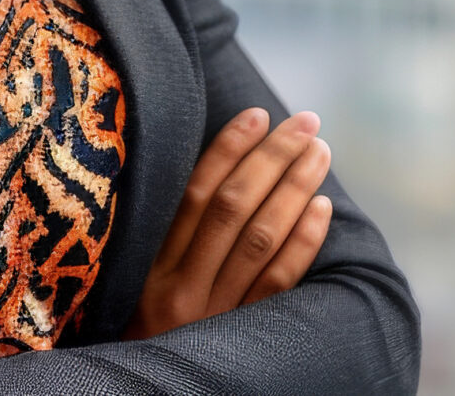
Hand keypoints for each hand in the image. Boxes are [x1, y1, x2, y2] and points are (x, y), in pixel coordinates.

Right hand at [122, 107, 334, 339]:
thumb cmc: (139, 334)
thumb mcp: (133, 287)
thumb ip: (163, 239)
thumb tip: (209, 172)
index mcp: (147, 268)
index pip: (192, 193)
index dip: (228, 148)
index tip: (258, 114)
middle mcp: (179, 289)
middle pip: (232, 207)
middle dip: (272, 157)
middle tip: (305, 121)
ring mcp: (214, 316)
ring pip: (260, 240)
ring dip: (294, 188)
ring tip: (320, 152)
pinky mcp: (245, 340)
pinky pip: (278, 285)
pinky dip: (303, 242)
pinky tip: (322, 208)